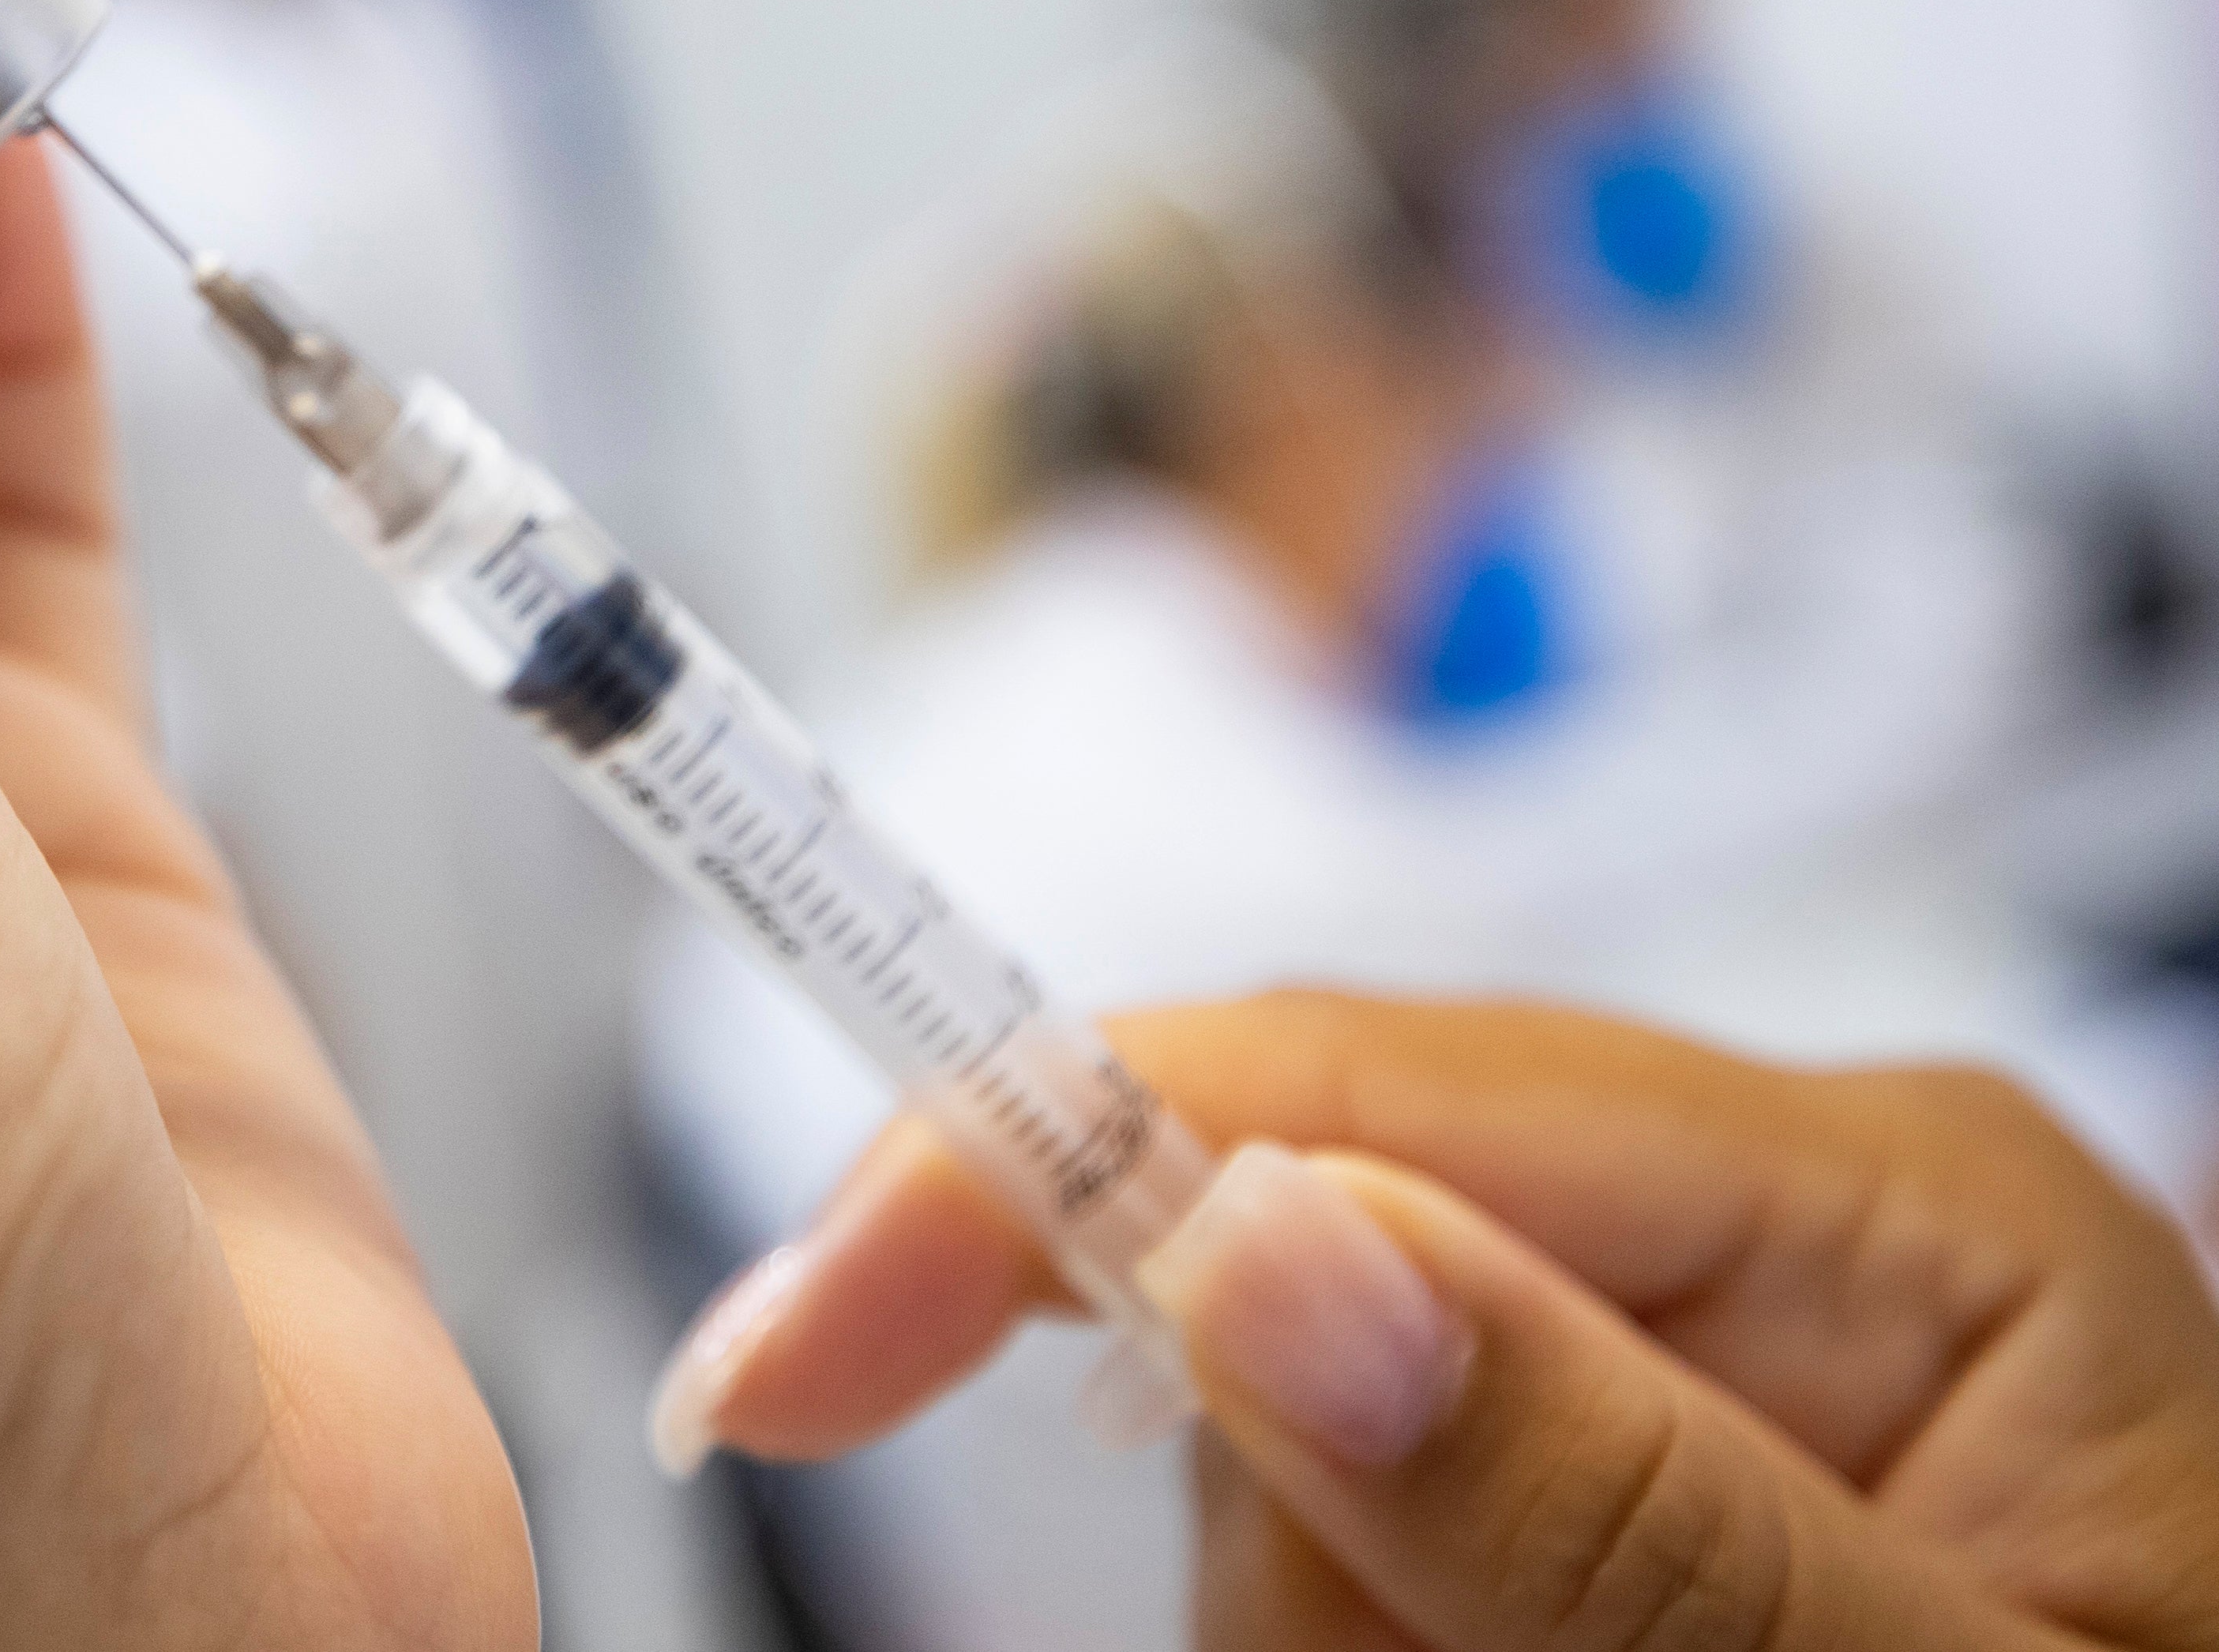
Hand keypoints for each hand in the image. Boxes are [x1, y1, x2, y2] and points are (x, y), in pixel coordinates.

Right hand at [661, 992, 2218, 1649]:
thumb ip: (1614, 1501)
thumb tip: (1250, 1256)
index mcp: (1884, 1197)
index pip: (1361, 1079)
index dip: (1026, 1165)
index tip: (791, 1344)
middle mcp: (1750, 1230)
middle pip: (1281, 1273)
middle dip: (1274, 1531)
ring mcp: (1658, 1361)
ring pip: (1269, 1455)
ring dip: (1332, 1634)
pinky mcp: (1587, 1485)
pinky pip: (1325, 1546)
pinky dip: (1357, 1647)